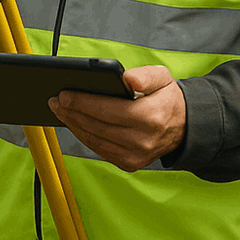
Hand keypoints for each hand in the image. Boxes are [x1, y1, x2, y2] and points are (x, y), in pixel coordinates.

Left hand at [48, 65, 186, 171]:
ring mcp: (135, 156)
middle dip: (72, 113)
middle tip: (55, 100)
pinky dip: (84, 136)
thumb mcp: (163, 77)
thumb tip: (128, 79)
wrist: (184, 127)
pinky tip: (74, 124)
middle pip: (97, 126)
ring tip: (60, 110)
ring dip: (74, 125)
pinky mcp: (130, 164)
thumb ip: (146, 75)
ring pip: (95, 140)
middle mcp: (143, 140)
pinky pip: (99, 150)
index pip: (108, 110)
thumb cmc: (167, 99)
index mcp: (151, 117)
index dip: (83, 102)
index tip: (64, 94)